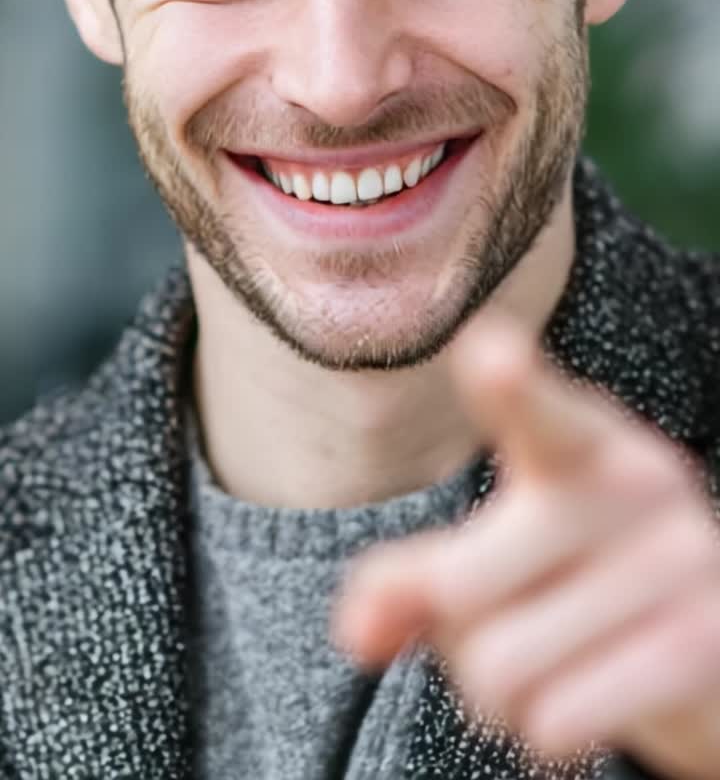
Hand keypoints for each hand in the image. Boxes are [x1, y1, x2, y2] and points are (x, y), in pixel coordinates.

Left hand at [330, 316, 719, 779]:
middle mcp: (637, 480)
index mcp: (578, 439)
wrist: (706, 641)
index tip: (489, 351)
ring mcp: (681, 556)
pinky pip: (556, 722)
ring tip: (561, 662)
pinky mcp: (705, 640)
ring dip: (505, 697)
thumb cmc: (572, 581)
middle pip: (457, 588)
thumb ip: (406, 581)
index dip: (508, 383)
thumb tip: (357, 635)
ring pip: (499, 671)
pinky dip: (551, 733)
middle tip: (520, 622)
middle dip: (460, 636)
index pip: (534, 410)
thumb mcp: (489, 559)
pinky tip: (591, 700)